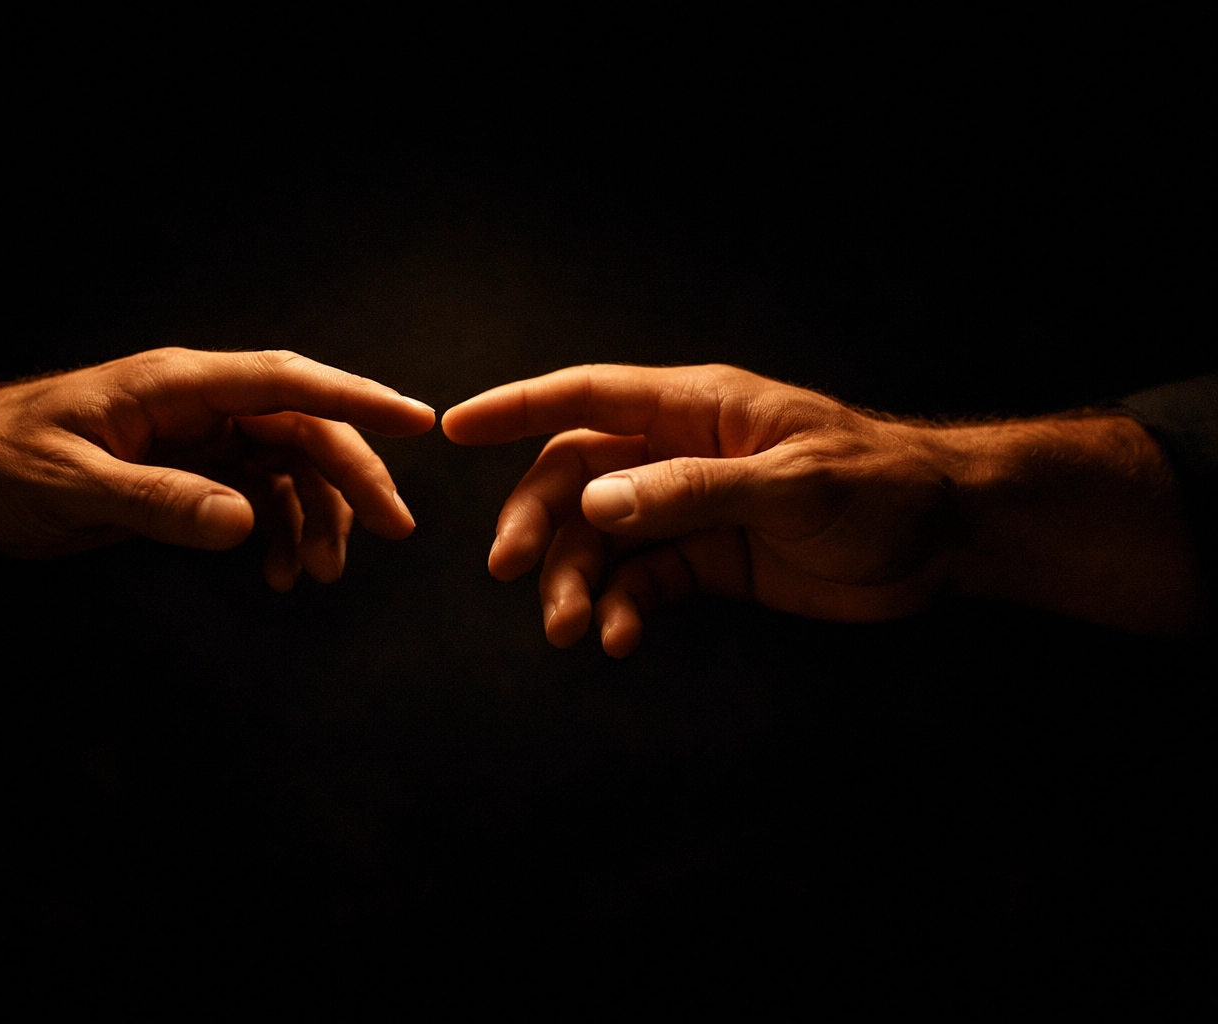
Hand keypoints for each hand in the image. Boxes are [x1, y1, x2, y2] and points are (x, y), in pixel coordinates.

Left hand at [0, 349, 436, 601]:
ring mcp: (198, 438)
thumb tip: (244, 521)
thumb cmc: (0, 463)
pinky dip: (280, 532)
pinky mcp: (189, 472)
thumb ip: (156, 502)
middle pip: (303, 428)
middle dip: (353, 478)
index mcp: (177, 386)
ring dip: (317, 516)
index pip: (286, 383)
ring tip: (319, 575)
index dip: (358, 399)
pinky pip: (259, 496)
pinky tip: (279, 572)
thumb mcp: (71, 486)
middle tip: (392, 532)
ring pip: (289, 466)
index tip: (418, 421)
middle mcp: (199, 405)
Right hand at [443, 364, 1204, 654]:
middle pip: (577, 477)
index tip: (455, 429)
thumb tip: (597, 504)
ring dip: (576, 581)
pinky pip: (641, 582)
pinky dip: (622, 610)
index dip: (517, 408)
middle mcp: (680, 453)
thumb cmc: (880, 485)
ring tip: (569, 629)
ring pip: (601, 539)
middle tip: (512, 572)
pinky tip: (620, 639)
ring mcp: (688, 509)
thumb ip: (692, 492)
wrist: (944, 539)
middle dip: (539, 522)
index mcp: (697, 408)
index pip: (588, 397)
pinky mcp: (706, 561)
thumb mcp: (791, 483)